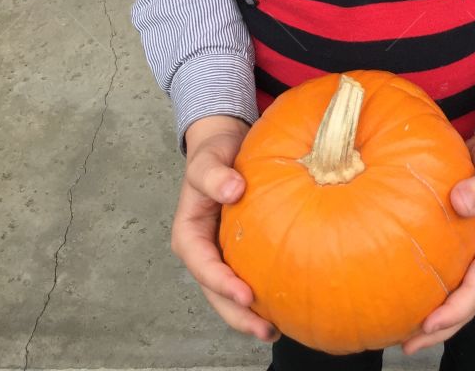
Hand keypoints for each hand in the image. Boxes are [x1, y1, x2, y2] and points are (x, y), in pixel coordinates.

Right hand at [171, 115, 277, 344]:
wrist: (226, 145)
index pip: (203, 266)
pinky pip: (249, 276)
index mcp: (189, 234)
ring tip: (276, 330)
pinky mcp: (240, 251)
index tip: (245, 295)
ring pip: (231, 293)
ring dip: (249, 315)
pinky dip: (263, 293)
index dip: (222, 284)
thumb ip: (215, 175)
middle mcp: (204, 251)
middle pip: (216, 292)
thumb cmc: (214, 152)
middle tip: (265, 328)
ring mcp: (222, 253)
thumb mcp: (208, 160)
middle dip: (238, 314)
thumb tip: (233, 190)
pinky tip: (285, 305)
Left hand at [400, 118, 474, 355]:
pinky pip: (441, 271)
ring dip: (430, 316)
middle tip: (405, 345)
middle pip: (463, 304)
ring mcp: (471, 253)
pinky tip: (398, 289)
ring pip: (452, 293)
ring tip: (398, 333)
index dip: (455, 311)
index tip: (428, 324)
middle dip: (438, 329)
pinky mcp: (457, 243)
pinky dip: (423, 286)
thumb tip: (459, 202)